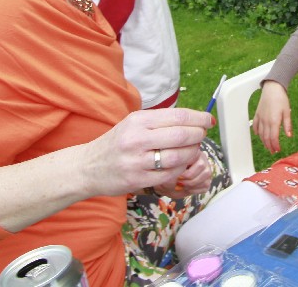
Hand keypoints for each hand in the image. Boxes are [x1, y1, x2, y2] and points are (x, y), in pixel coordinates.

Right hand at [83, 107, 213, 196]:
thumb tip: (193, 120)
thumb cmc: (117, 143)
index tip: (208, 120)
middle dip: (198, 135)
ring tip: (193, 150)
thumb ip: (160, 121)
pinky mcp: (138, 180)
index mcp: (138, 120)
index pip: (178, 117)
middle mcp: (137, 139)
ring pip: (178, 157)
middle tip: (202, 135)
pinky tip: (180, 165)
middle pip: (181, 135)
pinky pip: (169, 175)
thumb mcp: (133, 124)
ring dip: (192, 153)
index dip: (199, 119)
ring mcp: (137, 161)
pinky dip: (180, 169)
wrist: (88, 167)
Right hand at [252, 81, 291, 153]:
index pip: (273, 138)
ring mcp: (260, 118)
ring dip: (264, 141)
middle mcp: (265, 121)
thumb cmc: (281, 99)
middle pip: (266, 138)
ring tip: (268, 146)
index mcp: (274, 121)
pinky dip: (257, 132)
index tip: (278, 150)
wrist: (272, 88)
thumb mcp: (287, 112)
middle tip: (273, 151)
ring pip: (260, 134)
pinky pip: (255, 126)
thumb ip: (287, 125)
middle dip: (269, 146)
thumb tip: (289, 136)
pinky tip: (259, 135)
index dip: (275, 146)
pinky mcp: (257, 114)